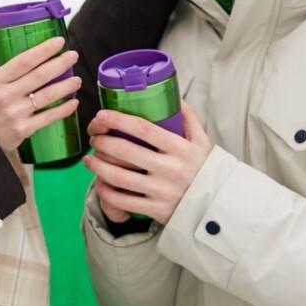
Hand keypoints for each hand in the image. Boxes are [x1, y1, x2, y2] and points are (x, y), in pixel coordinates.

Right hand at [0, 23, 80, 152]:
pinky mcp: (23, 129)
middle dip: (59, 64)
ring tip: (78, 79)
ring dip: (65, 86)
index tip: (59, 41)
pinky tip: (74, 102)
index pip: (23, 61)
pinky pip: (47, 117)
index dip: (43, 50)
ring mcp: (15, 113)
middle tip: (73, 55)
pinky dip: (63, 110)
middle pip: (39, 76)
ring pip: (46, 96)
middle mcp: (6, 95)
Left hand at [82, 100, 209, 223]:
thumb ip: (188, 117)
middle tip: (93, 137)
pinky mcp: (156, 209)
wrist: (217, 205)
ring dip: (97, 166)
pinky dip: (106, 191)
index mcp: (180, 148)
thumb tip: (172, 95)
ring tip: (88, 159)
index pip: (143, 128)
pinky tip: (99, 183)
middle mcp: (171, 169)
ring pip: (119, 177)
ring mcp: (162, 190)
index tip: (102, 115)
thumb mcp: (201, 140)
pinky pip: (123, 201)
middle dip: (102, 142)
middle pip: (126, 150)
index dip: (118, 120)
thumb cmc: (204, 168)